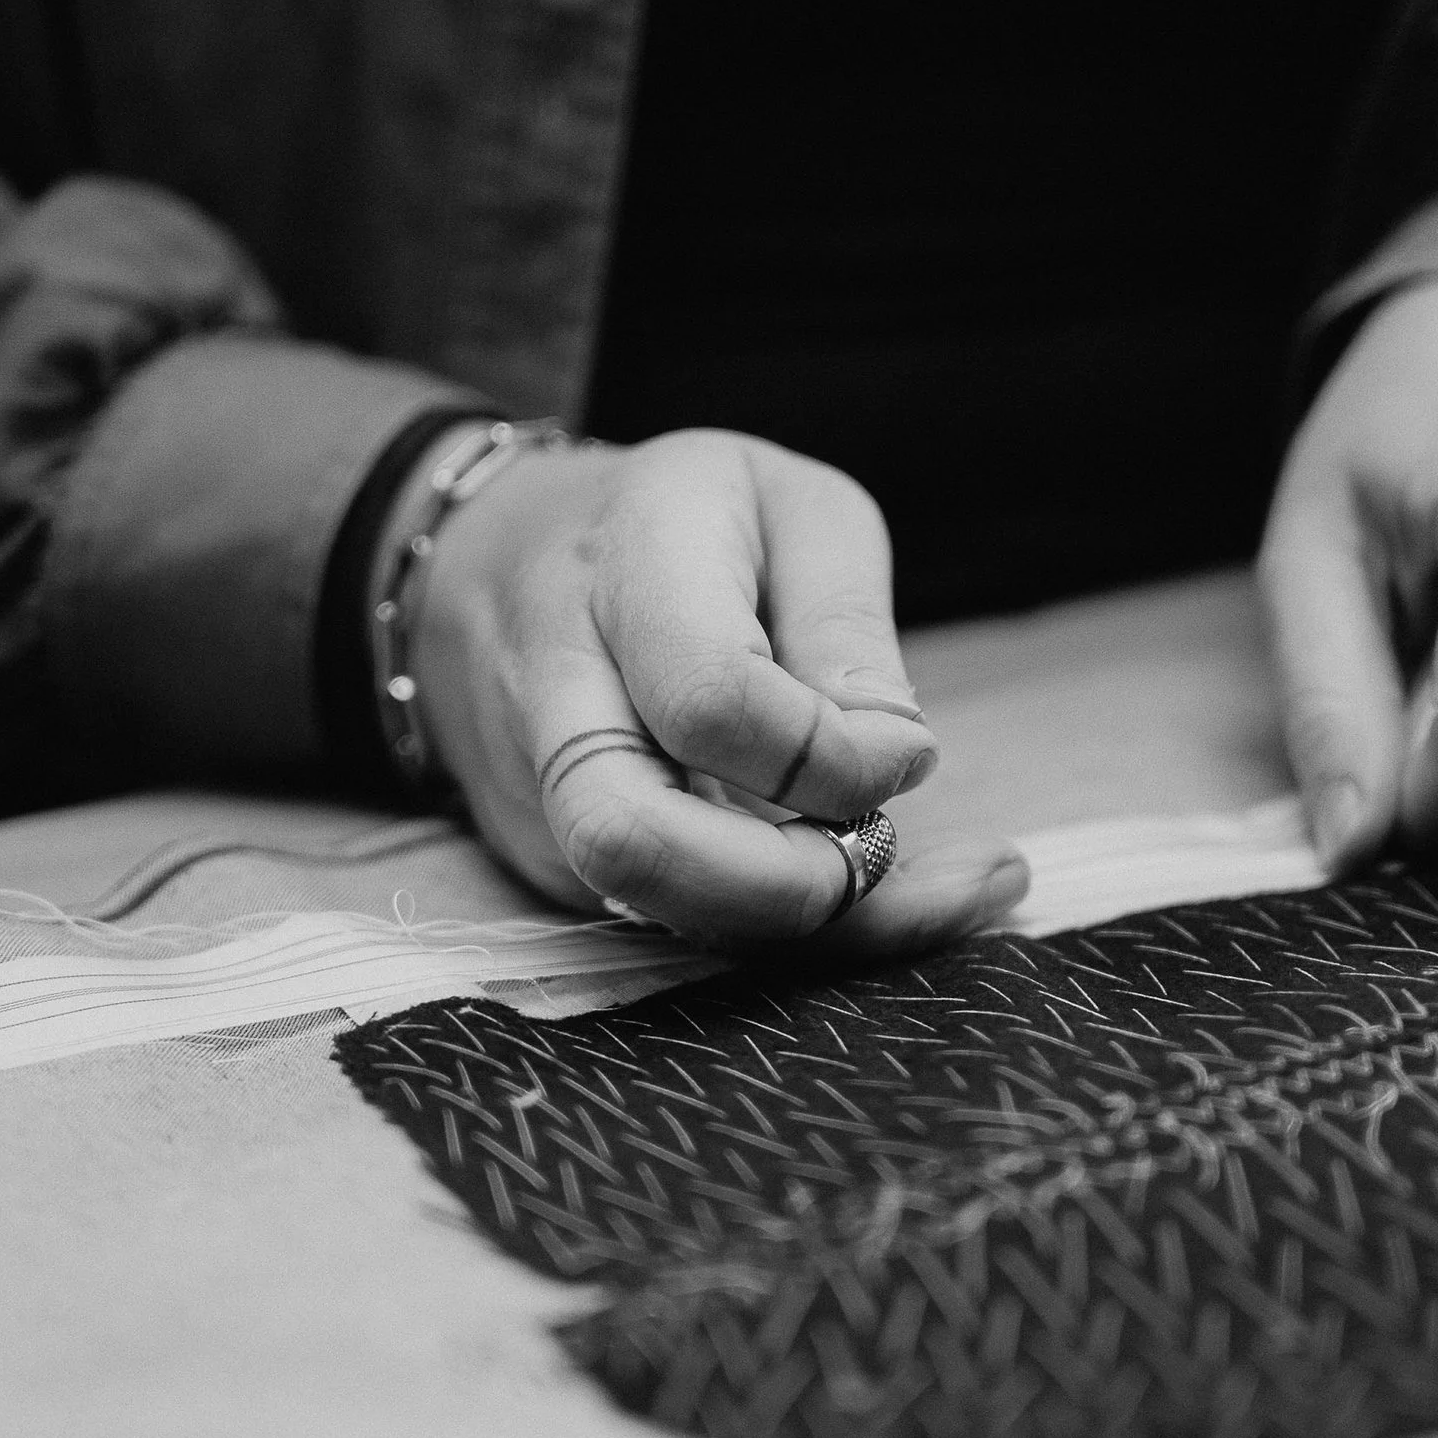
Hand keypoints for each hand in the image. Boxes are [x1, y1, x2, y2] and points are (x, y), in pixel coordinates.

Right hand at [399, 428, 1027, 953]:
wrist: (499, 552)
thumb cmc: (681, 521)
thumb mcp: (796, 510)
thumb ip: (845, 627)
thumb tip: (892, 760)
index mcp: (628, 563)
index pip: (710, 699)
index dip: (830, 755)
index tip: (906, 750)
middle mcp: (550, 685)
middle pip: (632, 840)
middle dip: (789, 885)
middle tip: (894, 853)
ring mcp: (530, 788)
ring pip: (652, 909)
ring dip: (805, 927)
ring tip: (938, 888)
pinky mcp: (544, 857)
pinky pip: (664, 922)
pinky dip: (777, 927)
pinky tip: (862, 882)